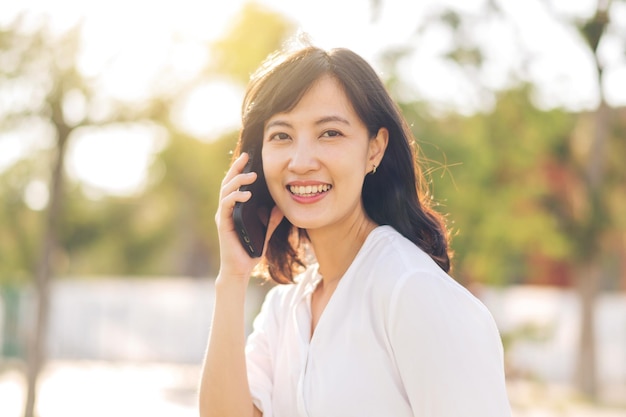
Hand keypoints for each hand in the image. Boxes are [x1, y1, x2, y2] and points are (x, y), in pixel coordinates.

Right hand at [215, 152, 282, 280]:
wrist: (240, 269)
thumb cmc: (250, 251)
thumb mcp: (266, 233)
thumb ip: (272, 221)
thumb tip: (281, 208)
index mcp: (234, 209)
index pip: (235, 184)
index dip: (240, 170)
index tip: (248, 157)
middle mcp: (226, 210)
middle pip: (228, 182)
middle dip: (236, 168)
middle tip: (246, 156)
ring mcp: (223, 216)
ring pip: (226, 191)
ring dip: (238, 181)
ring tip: (251, 175)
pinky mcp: (223, 224)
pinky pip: (226, 205)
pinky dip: (235, 197)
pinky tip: (245, 194)